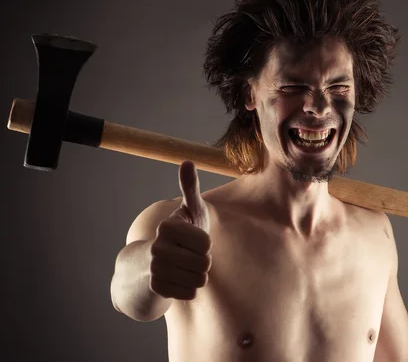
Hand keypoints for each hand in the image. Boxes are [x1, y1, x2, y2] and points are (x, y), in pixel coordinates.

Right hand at [149, 161, 211, 299]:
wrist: (154, 263)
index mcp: (167, 227)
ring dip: (198, 275)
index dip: (206, 244)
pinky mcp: (157, 289)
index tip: (193, 239)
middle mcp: (156, 248)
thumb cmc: (182, 231)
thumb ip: (190, 188)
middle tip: (190, 255)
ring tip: (185, 266)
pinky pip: (191, 293)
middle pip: (205, 263)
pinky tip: (178, 279)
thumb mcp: (189, 209)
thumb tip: (187, 161)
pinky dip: (189, 288)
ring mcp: (155, 270)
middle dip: (203, 261)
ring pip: (199, 280)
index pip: (207, 243)